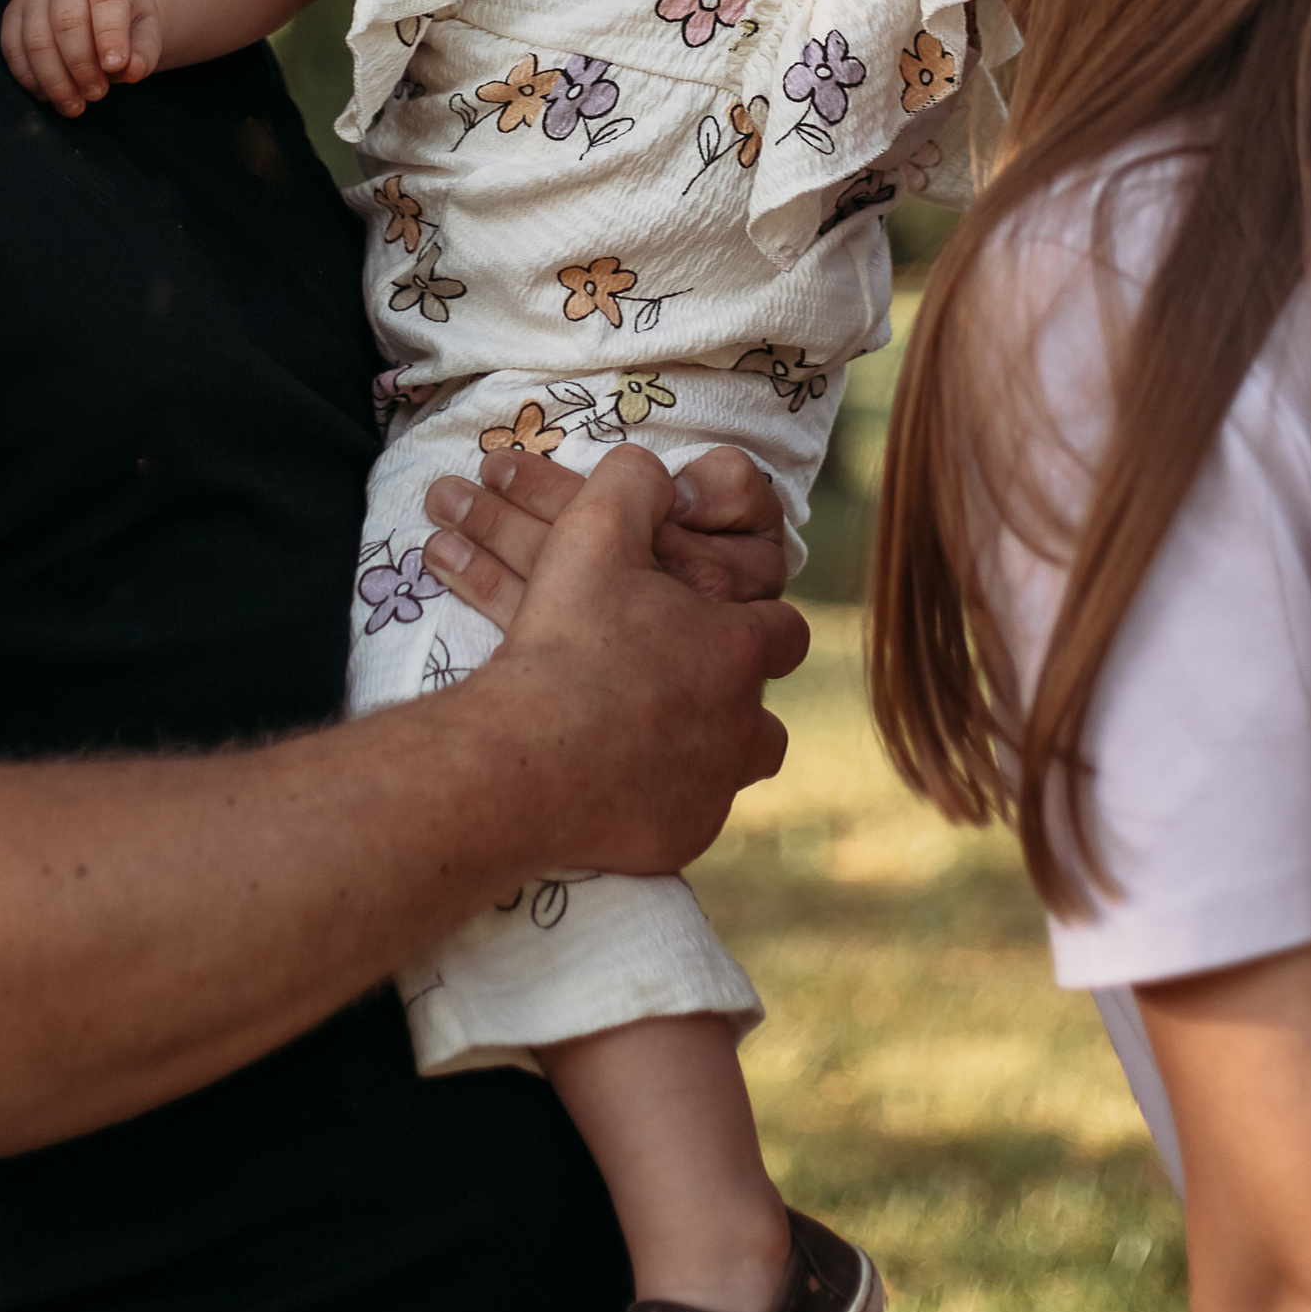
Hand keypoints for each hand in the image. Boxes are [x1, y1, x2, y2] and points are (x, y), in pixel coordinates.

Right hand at [0, 0, 162, 113]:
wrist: (98, 1)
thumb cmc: (125, 18)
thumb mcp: (147, 29)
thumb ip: (144, 50)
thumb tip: (130, 71)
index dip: (110, 36)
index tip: (116, 67)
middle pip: (67, 21)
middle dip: (82, 66)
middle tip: (98, 94)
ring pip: (36, 40)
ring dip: (55, 81)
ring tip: (76, 104)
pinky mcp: (13, 14)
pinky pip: (13, 50)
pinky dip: (31, 80)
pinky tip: (52, 95)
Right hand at [472, 446, 805, 879]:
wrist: (526, 755)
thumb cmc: (567, 638)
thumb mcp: (596, 527)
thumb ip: (636, 482)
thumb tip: (658, 471)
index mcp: (736, 649)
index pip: (784, 630)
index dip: (753, 622)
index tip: (720, 624)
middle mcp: (742, 725)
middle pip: (767, 716)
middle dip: (734, 701)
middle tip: (682, 688)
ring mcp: (713, 789)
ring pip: (735, 771)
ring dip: (707, 753)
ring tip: (659, 739)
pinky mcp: (677, 840)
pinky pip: (685, 820)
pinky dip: (662, 802)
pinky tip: (622, 787)